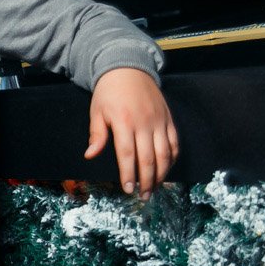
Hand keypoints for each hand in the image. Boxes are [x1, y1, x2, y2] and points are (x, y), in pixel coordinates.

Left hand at [84, 68, 178, 200]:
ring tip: (155, 188)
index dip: (129, 174)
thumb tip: (90, 155)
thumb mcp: (97, 111)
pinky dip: (172, 158)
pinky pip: (174, 142)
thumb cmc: (109, 92)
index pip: (128, 154)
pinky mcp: (169, 119)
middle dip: (147, 180)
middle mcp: (145, 123)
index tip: (128, 189)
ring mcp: (160, 121)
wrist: (129, 68)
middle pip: (149, 158)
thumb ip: (96, 135)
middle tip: (144, 196)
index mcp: (124, 122)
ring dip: (161, 174)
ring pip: (165, 153)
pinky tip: (166, 170)